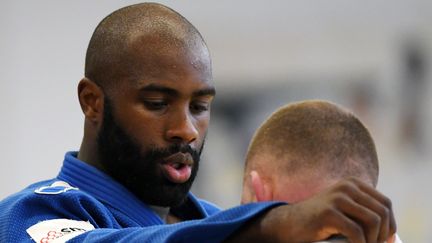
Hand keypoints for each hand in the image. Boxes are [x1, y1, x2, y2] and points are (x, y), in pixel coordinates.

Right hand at [260, 177, 395, 242]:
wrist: (288, 224)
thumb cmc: (319, 222)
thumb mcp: (344, 210)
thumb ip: (363, 211)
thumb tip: (392, 232)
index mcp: (352, 183)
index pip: (385, 204)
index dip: (390, 225)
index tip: (383, 241)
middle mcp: (346, 186)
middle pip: (382, 212)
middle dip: (383, 235)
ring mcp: (337, 198)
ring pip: (374, 221)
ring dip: (373, 241)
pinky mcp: (328, 212)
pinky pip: (357, 232)